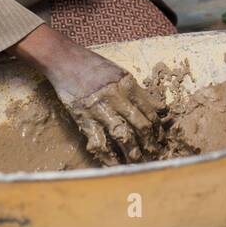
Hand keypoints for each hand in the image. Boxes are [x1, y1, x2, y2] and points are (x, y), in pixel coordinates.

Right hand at [11, 24, 162, 165]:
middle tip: (155, 154)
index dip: (157, 127)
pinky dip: (108, 157)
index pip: (149, 110)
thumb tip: (159, 109)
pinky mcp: (84, 119)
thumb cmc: (94, 67)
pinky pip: (99, 142)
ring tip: (139, 162)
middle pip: (140, 125)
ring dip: (133, 152)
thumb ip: (138, 92)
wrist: (65, 61)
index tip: (161, 137)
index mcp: (128, 85)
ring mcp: (100, 109)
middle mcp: (116, 97)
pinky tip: (115, 165)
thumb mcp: (120, 74)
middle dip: (150, 143)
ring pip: (123, 135)